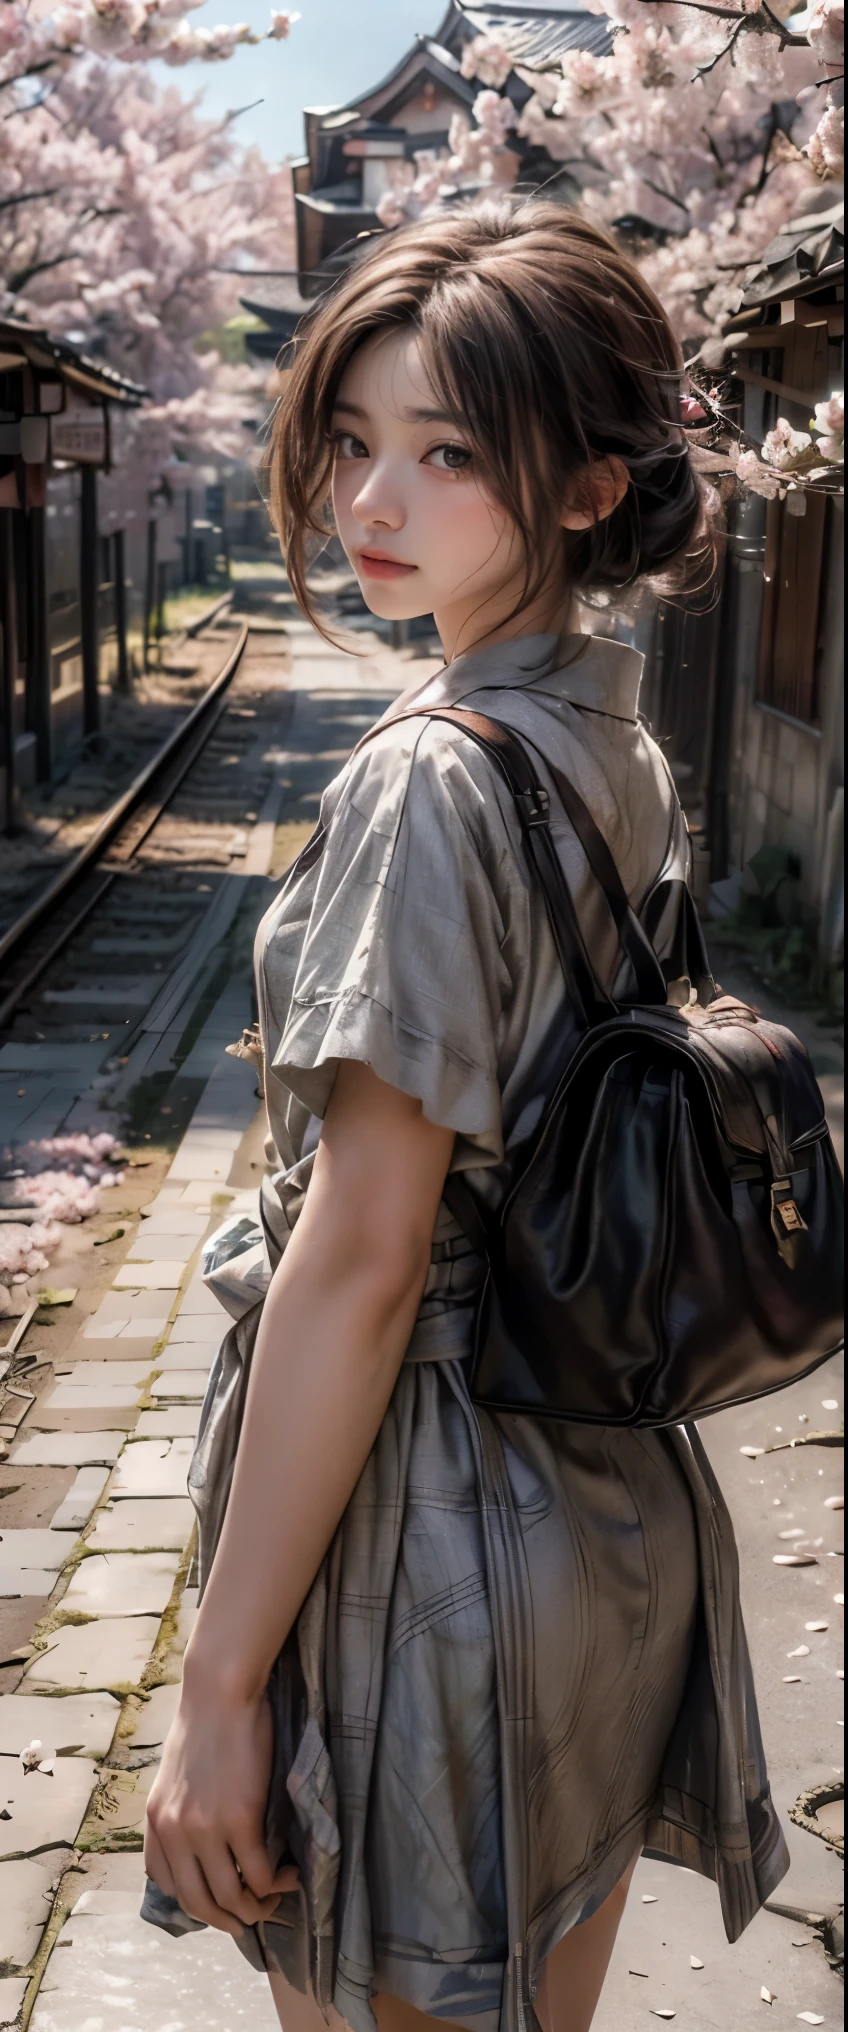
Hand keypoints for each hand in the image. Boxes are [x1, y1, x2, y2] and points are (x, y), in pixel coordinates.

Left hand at [143, 1679, 297, 1938]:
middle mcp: (174, 1832)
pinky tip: (288, 1874)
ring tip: (274, 1896)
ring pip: (230, 1896)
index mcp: (155, 1821)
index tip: (219, 1899)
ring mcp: (206, 1829)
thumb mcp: (173, 1776)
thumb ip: (178, 1811)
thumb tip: (198, 1843)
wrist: (220, 1692)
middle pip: (198, 1902)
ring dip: (255, 1908)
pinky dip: (276, 1884)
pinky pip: (258, 1873)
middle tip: (250, 1917)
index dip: (195, 1901)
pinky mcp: (240, 1819)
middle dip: (226, 1919)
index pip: (166, 1884)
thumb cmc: (205, 1724)